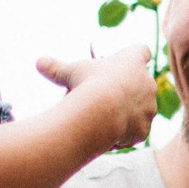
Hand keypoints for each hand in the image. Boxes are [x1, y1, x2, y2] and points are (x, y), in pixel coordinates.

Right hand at [36, 45, 162, 149]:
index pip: (141, 51)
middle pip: (141, 83)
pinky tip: (108, 136)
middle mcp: (147, 83)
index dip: (134, 56)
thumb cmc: (87, 86)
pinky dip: (124, 134)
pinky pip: (136, 132)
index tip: (125, 63)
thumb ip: (56, 68)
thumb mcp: (69, 73)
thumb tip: (39, 62)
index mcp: (133, 61)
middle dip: (127, 90)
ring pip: (140, 110)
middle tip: (106, 97)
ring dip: (126, 113)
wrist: (101, 114)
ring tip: (104, 119)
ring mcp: (149, 107)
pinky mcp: (144, 129)